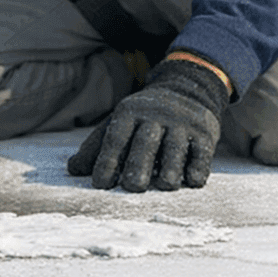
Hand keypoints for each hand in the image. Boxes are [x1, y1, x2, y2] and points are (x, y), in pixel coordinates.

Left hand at [67, 55, 229, 191]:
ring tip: (165, 185)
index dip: (107, 160)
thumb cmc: (145, 117)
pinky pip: (202, 151)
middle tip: (133, 186)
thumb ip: (97, 146)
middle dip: (139, 163)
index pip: (116, 137)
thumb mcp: (120, 122)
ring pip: (176, 146)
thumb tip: (72, 170)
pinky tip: (193, 180)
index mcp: (130, 113)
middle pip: (145, 141)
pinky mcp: (204, 133)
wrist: (188, 90)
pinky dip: (198, 166)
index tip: (100, 184)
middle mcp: (156, 116)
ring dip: (171, 166)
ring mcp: (182, 124)